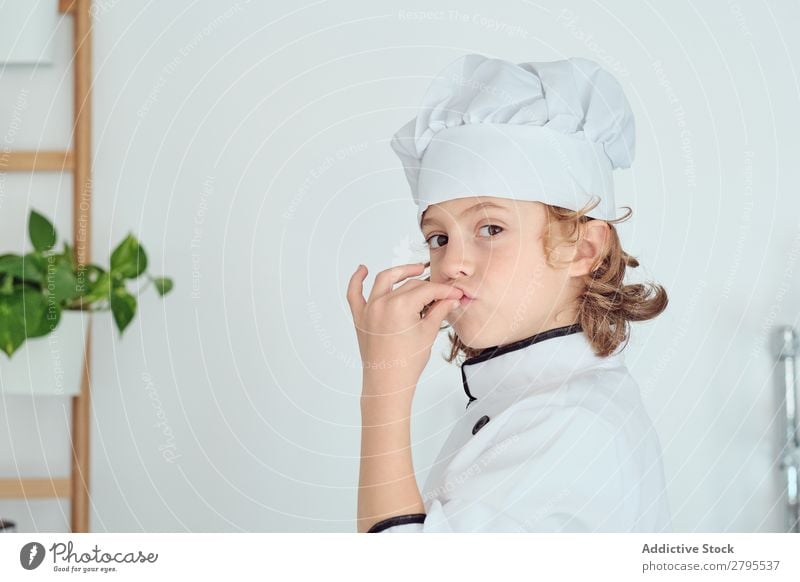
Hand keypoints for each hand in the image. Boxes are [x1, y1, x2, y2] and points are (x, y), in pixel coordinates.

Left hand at [346, 262, 463, 398]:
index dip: (444, 290)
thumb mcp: (428, 333)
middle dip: (428, 287)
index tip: (455, 292)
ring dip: (400, 272)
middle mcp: (382, 303)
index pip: (427, 289)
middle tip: (442, 292)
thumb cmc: (406, 363)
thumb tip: (451, 299)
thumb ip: (439, 311)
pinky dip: (356, 280)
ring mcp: (368, 309)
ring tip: (415, 270)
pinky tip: (362, 269)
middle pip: (409, 285)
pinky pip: (354, 294)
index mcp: (400, 306)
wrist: (387, 383)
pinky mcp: (359, 317)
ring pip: (384, 280)